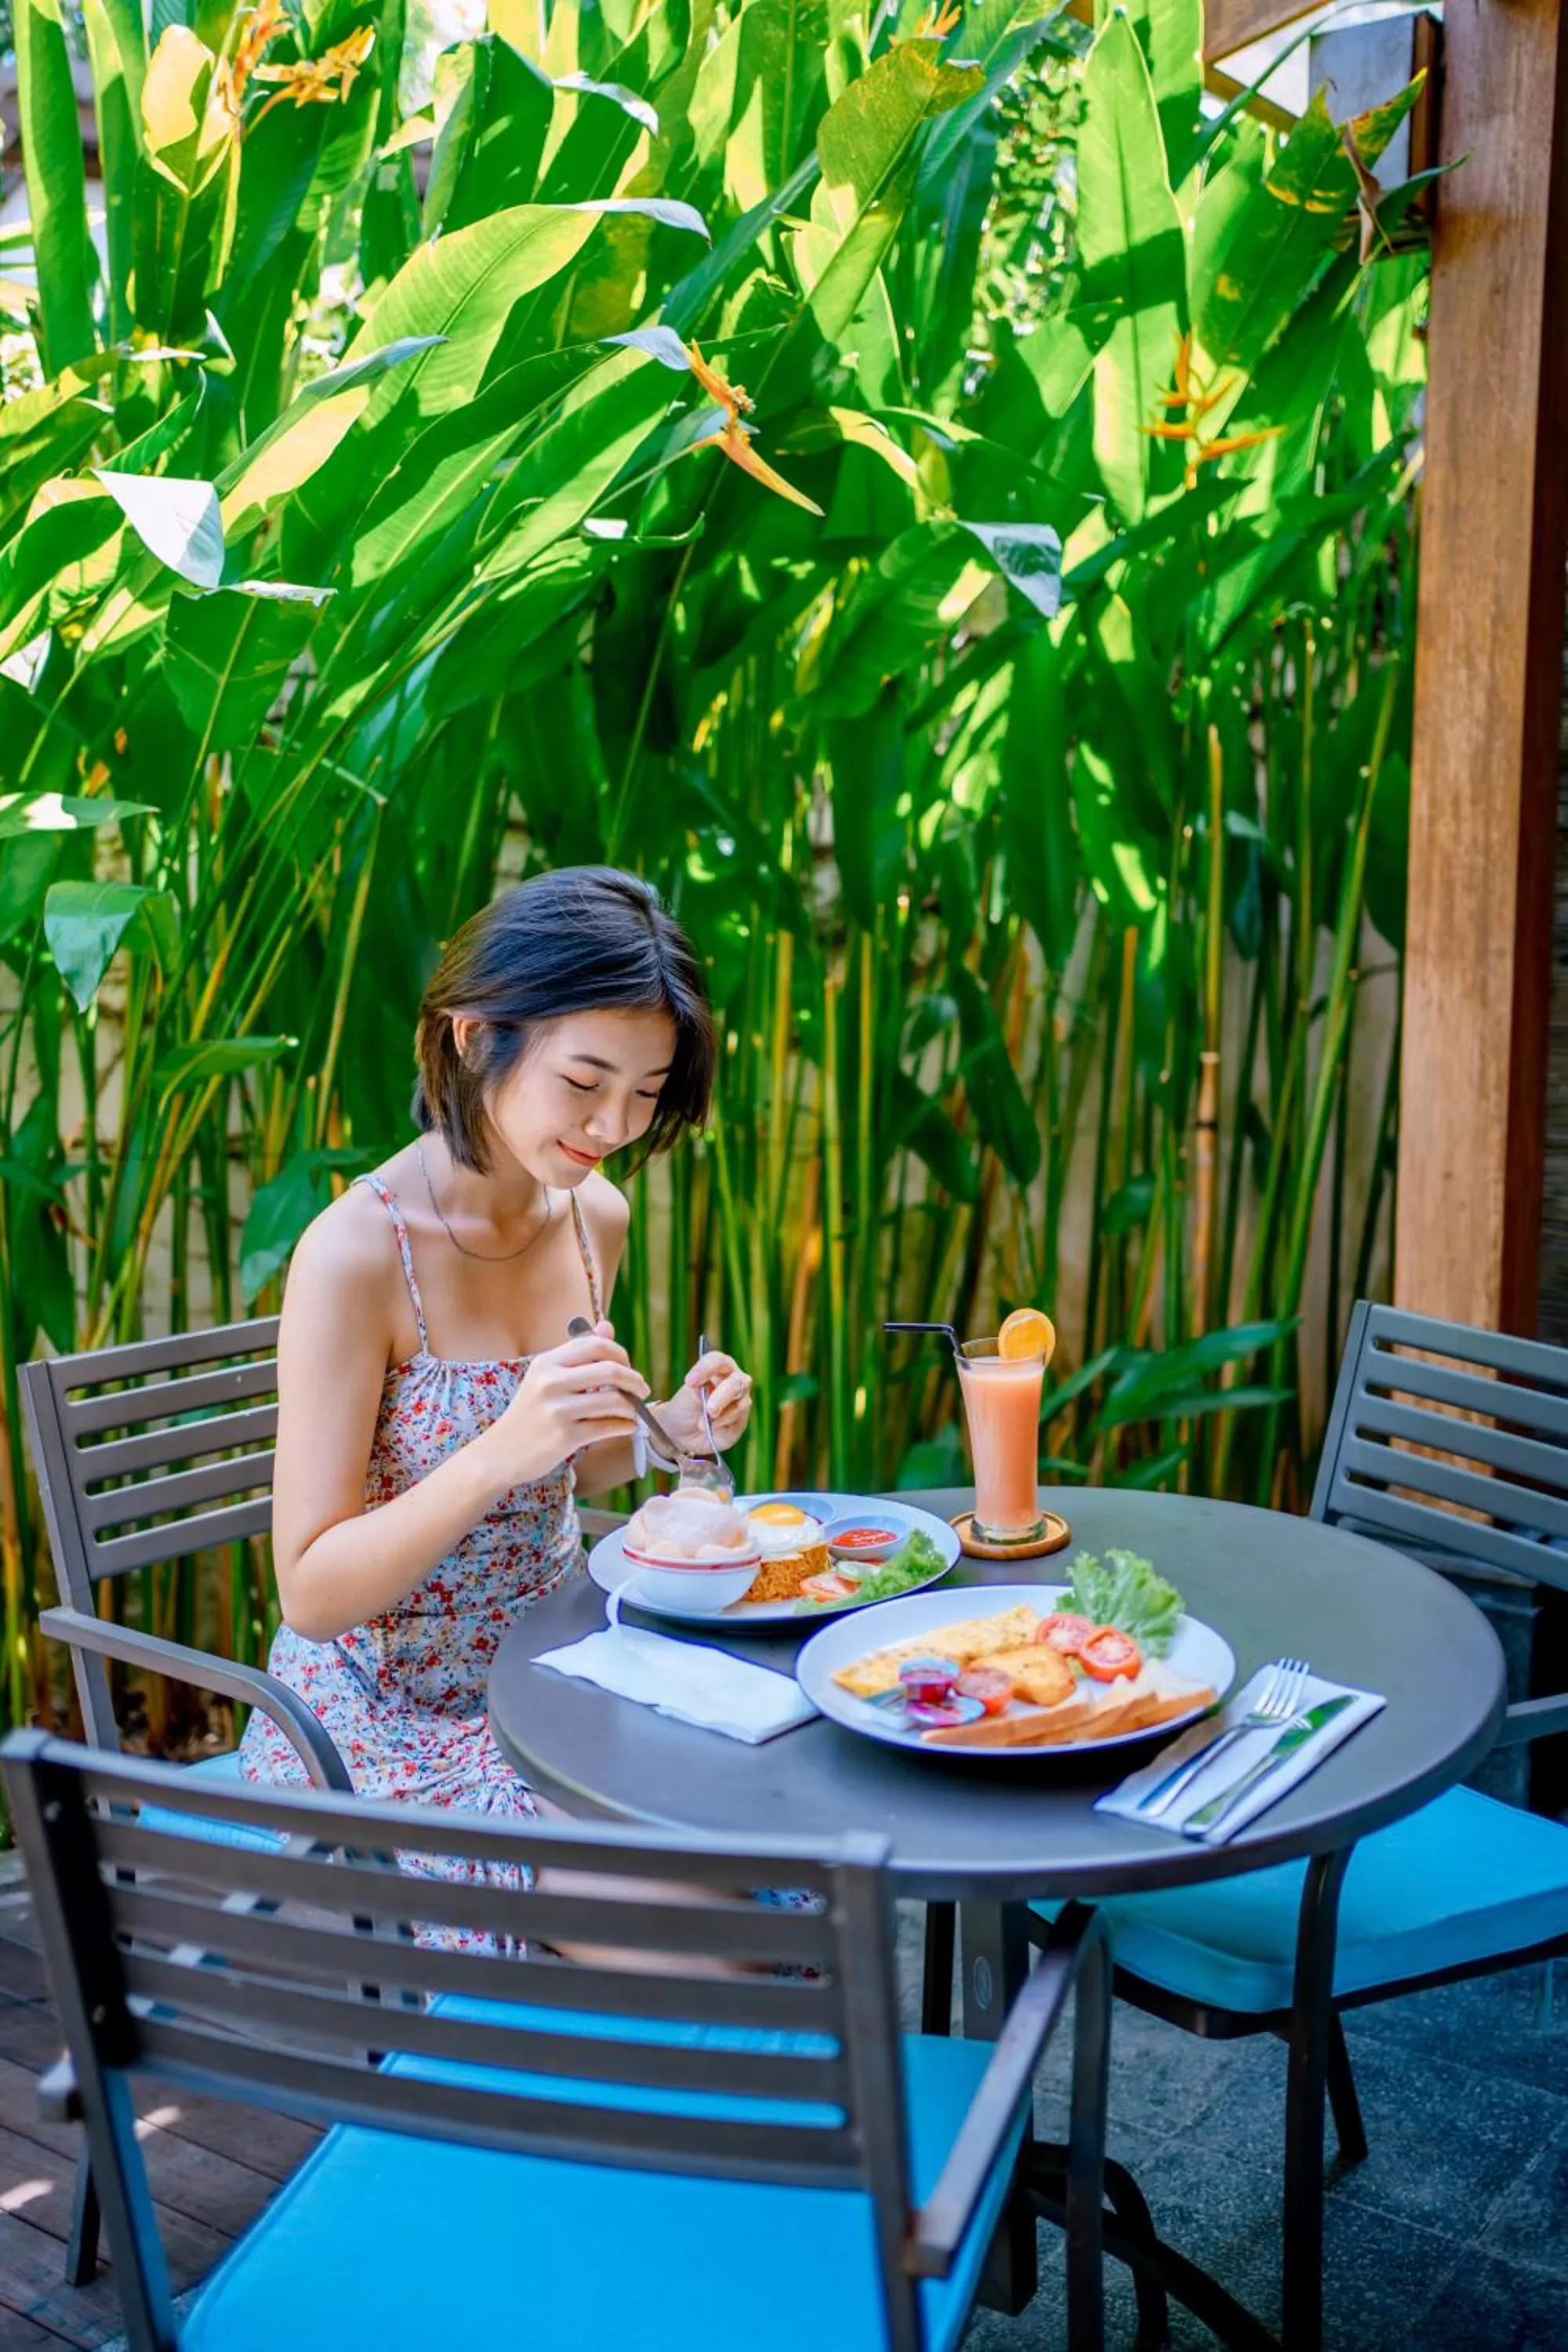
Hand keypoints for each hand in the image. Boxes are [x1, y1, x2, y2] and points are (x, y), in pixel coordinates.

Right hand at [479, 1323, 647, 1489]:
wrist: (500, 1453)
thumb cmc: (530, 1413)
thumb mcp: (546, 1377)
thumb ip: (578, 1352)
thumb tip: (607, 1326)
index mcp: (546, 1362)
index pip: (596, 1345)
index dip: (620, 1353)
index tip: (628, 1366)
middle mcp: (550, 1382)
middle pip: (610, 1370)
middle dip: (634, 1379)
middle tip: (642, 1389)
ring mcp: (557, 1410)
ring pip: (614, 1401)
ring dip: (632, 1407)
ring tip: (634, 1412)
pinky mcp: (565, 1437)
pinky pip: (608, 1427)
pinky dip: (626, 1426)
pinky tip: (627, 1426)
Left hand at [655, 1349, 752, 1456]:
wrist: (683, 1432)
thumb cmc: (685, 1408)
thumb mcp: (685, 1397)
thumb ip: (697, 1391)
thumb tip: (707, 1386)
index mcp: (720, 1368)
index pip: (718, 1361)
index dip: (705, 1369)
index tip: (688, 1382)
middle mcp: (735, 1381)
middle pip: (736, 1381)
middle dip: (721, 1396)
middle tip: (708, 1409)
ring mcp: (741, 1401)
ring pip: (740, 1404)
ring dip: (720, 1415)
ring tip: (701, 1424)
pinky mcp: (741, 1421)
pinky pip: (737, 1421)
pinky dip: (721, 1425)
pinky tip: (709, 1429)